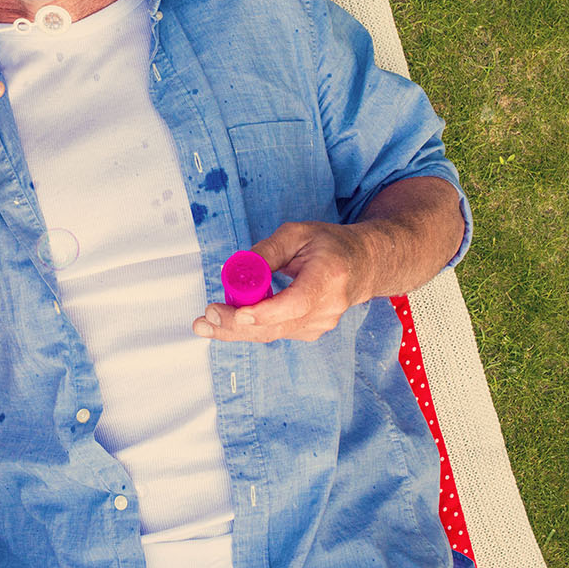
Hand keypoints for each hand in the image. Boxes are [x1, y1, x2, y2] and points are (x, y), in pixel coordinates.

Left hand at [193, 220, 384, 342]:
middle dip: (236, 326)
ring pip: (272, 333)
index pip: (297, 302)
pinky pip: (275, 332)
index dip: (267, 312)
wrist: (364, 265)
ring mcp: (321, 323)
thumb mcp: (297, 234)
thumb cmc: (330, 245)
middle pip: (278, 325)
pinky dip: (249, 328)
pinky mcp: (311, 331)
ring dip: (236, 330)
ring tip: (205, 323)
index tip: (239, 313)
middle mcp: (328, 306)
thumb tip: (236, 269)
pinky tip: (227, 321)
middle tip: (205, 320)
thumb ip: (268, 251)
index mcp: (329, 276)